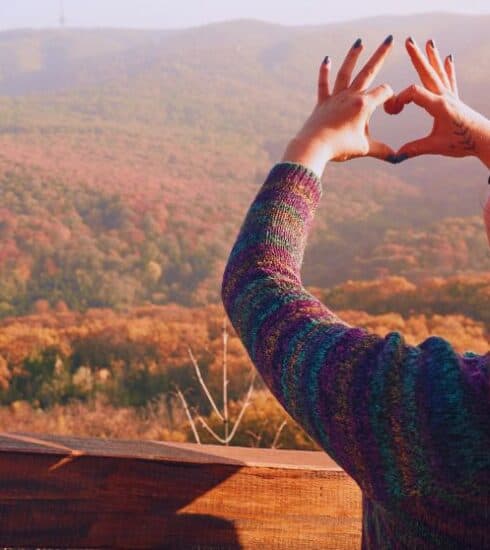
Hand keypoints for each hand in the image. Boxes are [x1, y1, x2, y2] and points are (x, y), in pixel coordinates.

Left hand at [281, 36, 395, 177]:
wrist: (314, 147)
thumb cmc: (340, 148)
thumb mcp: (364, 149)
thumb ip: (382, 151)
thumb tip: (398, 158)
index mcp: (364, 105)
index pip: (384, 92)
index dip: (391, 98)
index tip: (391, 111)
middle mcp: (350, 96)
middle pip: (369, 71)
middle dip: (381, 55)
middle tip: (390, 39)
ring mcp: (335, 98)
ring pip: (346, 72)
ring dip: (353, 56)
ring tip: (359, 42)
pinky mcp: (322, 103)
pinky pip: (323, 85)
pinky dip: (324, 72)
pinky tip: (326, 59)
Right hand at [385, 37, 489, 167]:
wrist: (484, 140)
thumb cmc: (462, 143)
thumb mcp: (436, 147)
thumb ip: (415, 149)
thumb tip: (396, 156)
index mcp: (439, 106)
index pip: (414, 93)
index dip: (400, 99)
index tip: (392, 111)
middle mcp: (445, 97)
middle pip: (428, 73)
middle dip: (417, 57)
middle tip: (409, 41)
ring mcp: (451, 97)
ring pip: (439, 73)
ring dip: (432, 58)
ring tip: (429, 42)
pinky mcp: (455, 100)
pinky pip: (450, 81)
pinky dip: (447, 69)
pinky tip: (448, 58)